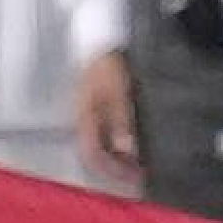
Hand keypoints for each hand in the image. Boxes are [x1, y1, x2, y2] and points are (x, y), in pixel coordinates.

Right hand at [75, 51, 140, 185]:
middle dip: (116, 170)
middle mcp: (84, 122)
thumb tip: (126, 151)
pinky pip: (104, 136)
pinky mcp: (97, 110)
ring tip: (138, 166)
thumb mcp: (118, 94)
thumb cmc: (107, 66)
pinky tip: (132, 147)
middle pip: (96, 155)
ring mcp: (89, 117)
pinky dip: (118, 146)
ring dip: (117, 160)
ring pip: (100, 147)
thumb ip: (121, 122)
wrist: (99, 42)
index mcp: (85, 120)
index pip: (93, 155)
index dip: (112, 171)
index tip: (133, 179)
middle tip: (139, 178)